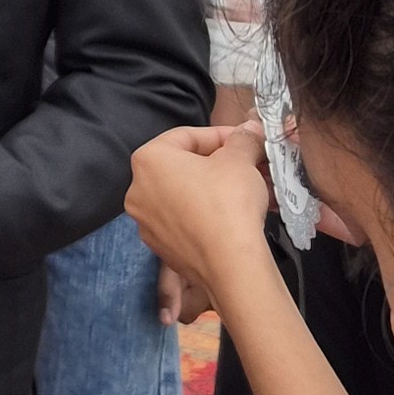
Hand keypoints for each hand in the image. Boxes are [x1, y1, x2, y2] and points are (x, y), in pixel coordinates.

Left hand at [125, 122, 271, 315]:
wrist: (230, 264)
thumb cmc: (229, 202)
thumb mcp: (240, 159)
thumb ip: (243, 139)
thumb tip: (250, 130)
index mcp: (148, 160)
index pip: (187, 136)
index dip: (223, 135)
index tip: (246, 140)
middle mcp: (138, 190)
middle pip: (186, 167)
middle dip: (223, 165)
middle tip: (251, 165)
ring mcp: (148, 222)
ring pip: (189, 196)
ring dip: (221, 189)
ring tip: (255, 190)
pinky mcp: (163, 247)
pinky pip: (189, 221)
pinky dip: (212, 214)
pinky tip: (241, 215)